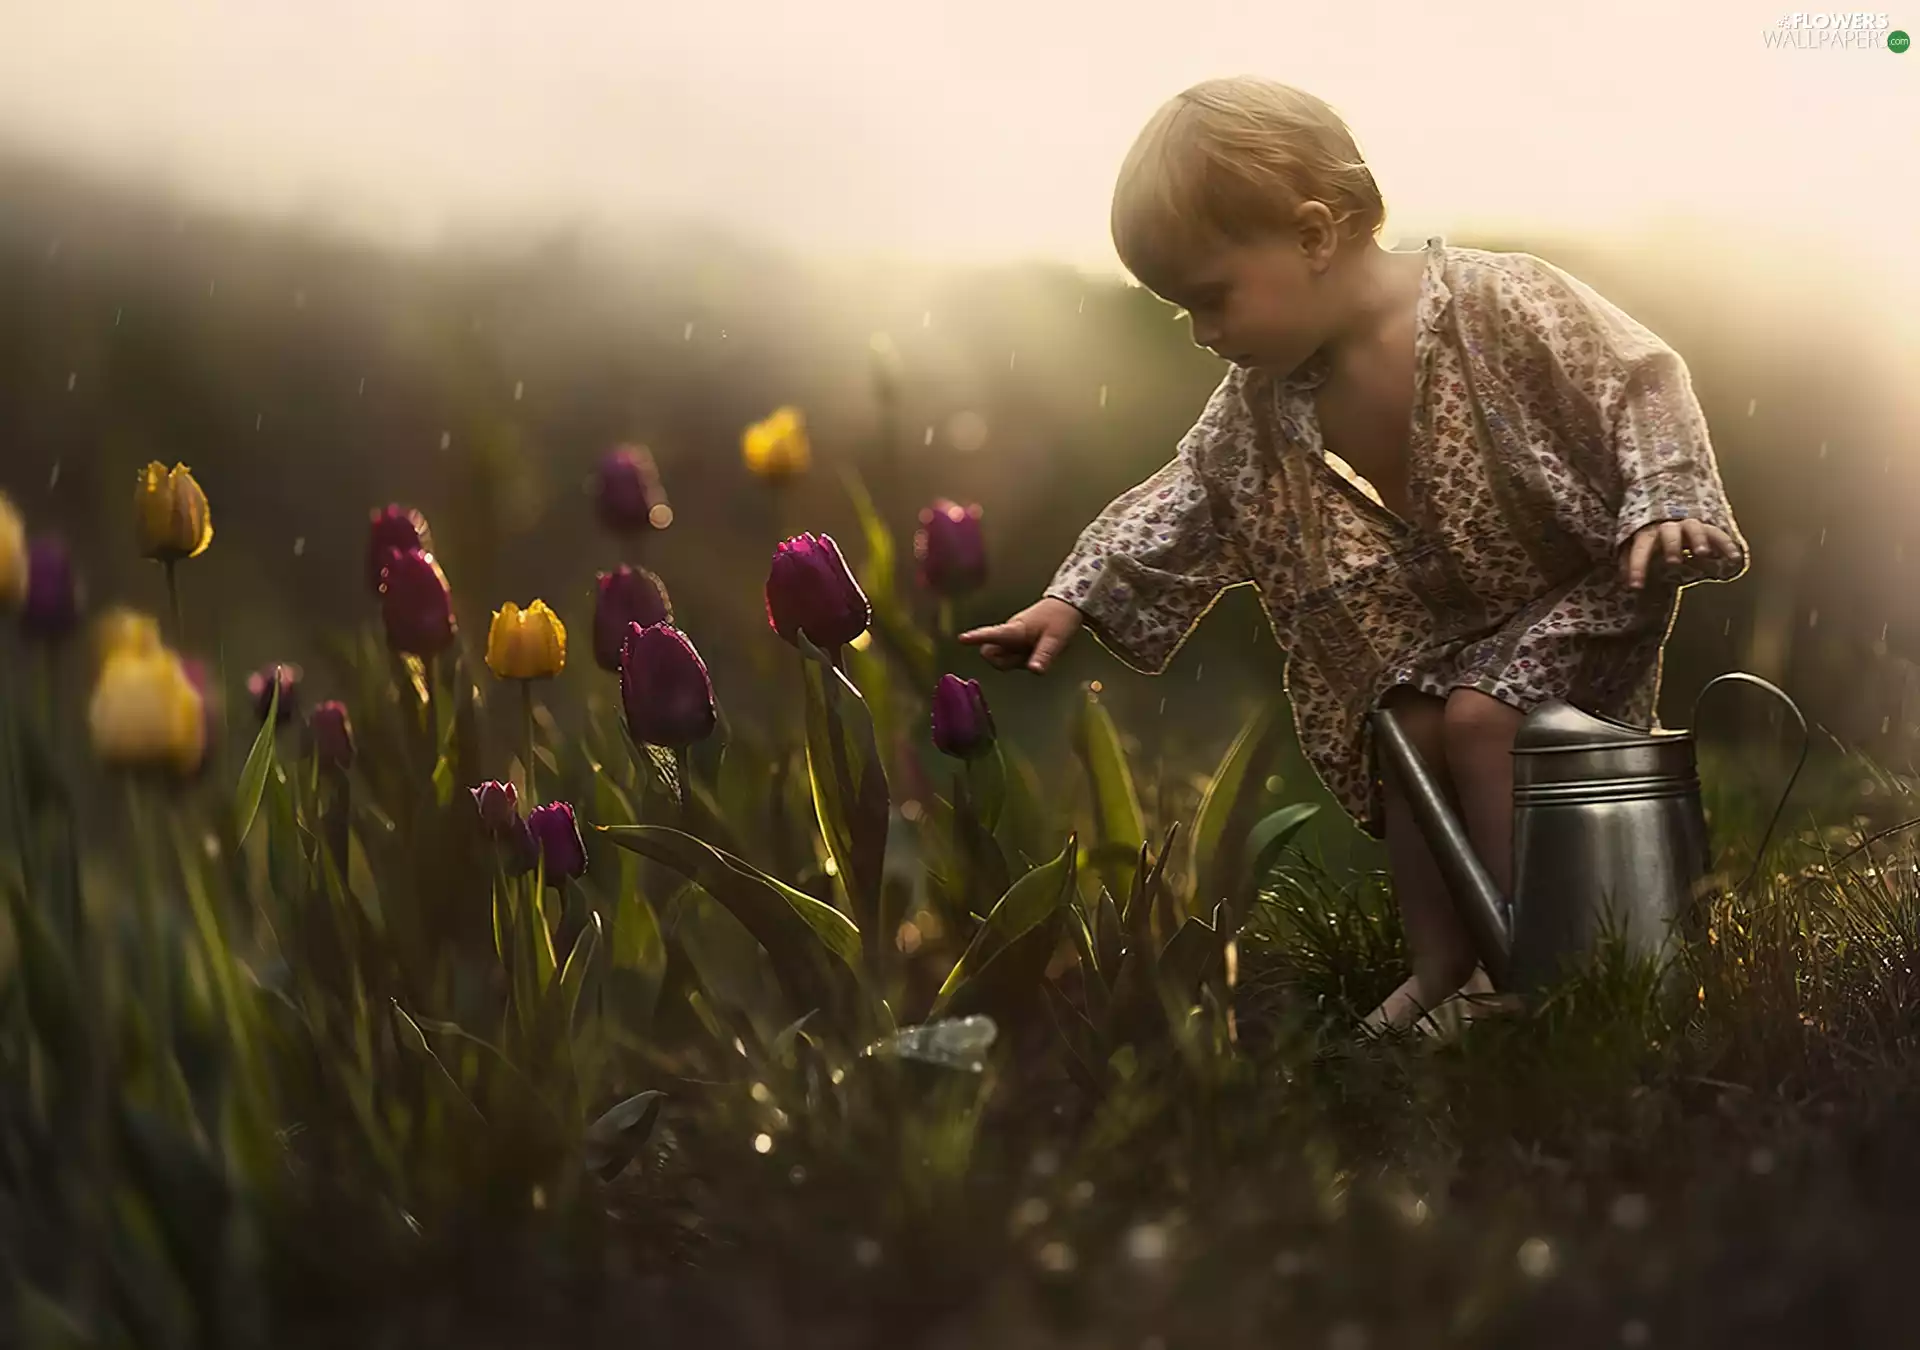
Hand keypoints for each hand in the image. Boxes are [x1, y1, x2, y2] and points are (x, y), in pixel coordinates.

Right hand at [957, 598, 1084, 672]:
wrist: (1067, 605)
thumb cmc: (1061, 618)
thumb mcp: (1056, 639)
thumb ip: (1044, 655)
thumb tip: (1034, 670)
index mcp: (1016, 629)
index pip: (992, 634)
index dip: (976, 637)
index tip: (962, 639)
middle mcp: (1009, 633)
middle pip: (990, 653)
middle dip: (1004, 661)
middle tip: (1028, 657)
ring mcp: (1011, 637)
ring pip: (1001, 657)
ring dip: (1015, 661)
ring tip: (1036, 650)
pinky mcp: (1015, 640)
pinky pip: (1010, 654)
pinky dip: (1020, 657)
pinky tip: (1035, 650)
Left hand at [1620, 519, 1739, 589]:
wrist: (1670, 516)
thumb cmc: (1652, 540)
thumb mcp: (1636, 549)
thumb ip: (1629, 563)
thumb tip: (1624, 582)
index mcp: (1647, 532)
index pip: (1640, 547)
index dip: (1637, 566)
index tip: (1636, 586)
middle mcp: (1668, 526)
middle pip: (1669, 532)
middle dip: (1671, 545)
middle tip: (1673, 561)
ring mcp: (1688, 525)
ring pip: (1693, 528)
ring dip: (1698, 539)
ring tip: (1703, 553)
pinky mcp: (1706, 528)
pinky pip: (1717, 533)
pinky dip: (1726, 544)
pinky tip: (1734, 557)